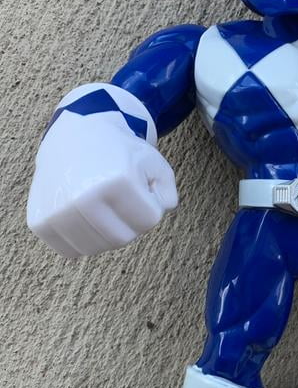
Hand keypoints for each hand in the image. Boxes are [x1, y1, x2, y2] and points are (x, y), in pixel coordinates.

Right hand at [27, 109, 177, 256]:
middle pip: (123, 238)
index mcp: (116, 182)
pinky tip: (82, 217)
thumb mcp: (153, 162)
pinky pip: (70, 251)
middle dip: (129, 223)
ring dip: (105, 233)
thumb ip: (168, 191)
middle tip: (120, 201)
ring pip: (96, 248)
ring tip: (101, 206)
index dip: (150, 206)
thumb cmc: (117, 153)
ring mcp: (58, 211)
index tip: (139, 190)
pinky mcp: (40, 221)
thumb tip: (162, 210)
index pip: (150, 221)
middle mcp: (83, 198)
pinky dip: (81, 239)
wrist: (73, 136)